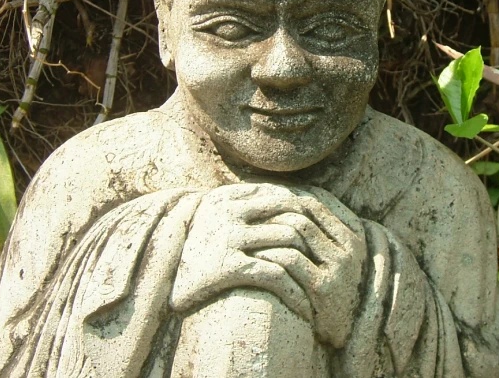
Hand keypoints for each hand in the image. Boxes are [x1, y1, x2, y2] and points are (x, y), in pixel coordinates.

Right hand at [170, 183, 316, 320]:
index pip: (279, 194)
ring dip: (310, 260)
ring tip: (323, 276)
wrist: (167, 283)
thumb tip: (288, 194)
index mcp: (227, 196)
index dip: (305, 210)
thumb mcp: (217, 215)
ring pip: (288, 239)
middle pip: (289, 211)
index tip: (322, 228)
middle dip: (314, 231)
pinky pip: (274, 274)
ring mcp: (229, 237)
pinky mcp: (229, 267)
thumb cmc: (201, 248)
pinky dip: (294, 289)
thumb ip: (245, 201)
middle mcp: (228, 211)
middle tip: (331, 250)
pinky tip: (305, 303)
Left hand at [250, 186, 366, 348]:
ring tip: (248, 235)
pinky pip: (291, 260)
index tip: (261, 206)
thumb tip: (290, 209)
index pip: (316, 206)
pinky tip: (253, 258)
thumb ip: (321, 240)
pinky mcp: (323, 288)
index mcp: (352, 239)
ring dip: (270, 231)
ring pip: (297, 233)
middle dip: (273, 214)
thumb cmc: (333, 297)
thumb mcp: (336, 264)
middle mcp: (349, 250)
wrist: (345, 336)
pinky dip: (270, 255)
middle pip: (304, 216)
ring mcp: (337, 268)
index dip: (286, 201)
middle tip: (248, 218)